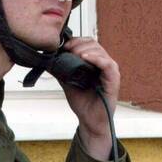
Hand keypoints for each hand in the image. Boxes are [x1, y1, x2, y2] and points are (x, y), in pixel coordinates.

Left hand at [60, 37, 119, 157]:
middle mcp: (104, 64)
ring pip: (99, 51)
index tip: (63, 46)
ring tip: (74, 54)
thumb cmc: (82, 102)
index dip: (75, 41)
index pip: (87, 43)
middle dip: (78, 44)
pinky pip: (107, 64)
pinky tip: (84, 58)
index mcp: (94, 63)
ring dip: (85, 50)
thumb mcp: (67, 82)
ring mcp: (110, 71)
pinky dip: (96, 58)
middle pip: (93, 44)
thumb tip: (47, 59)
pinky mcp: (114, 79)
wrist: (89, 120)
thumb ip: (61, 69)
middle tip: (67, 50)